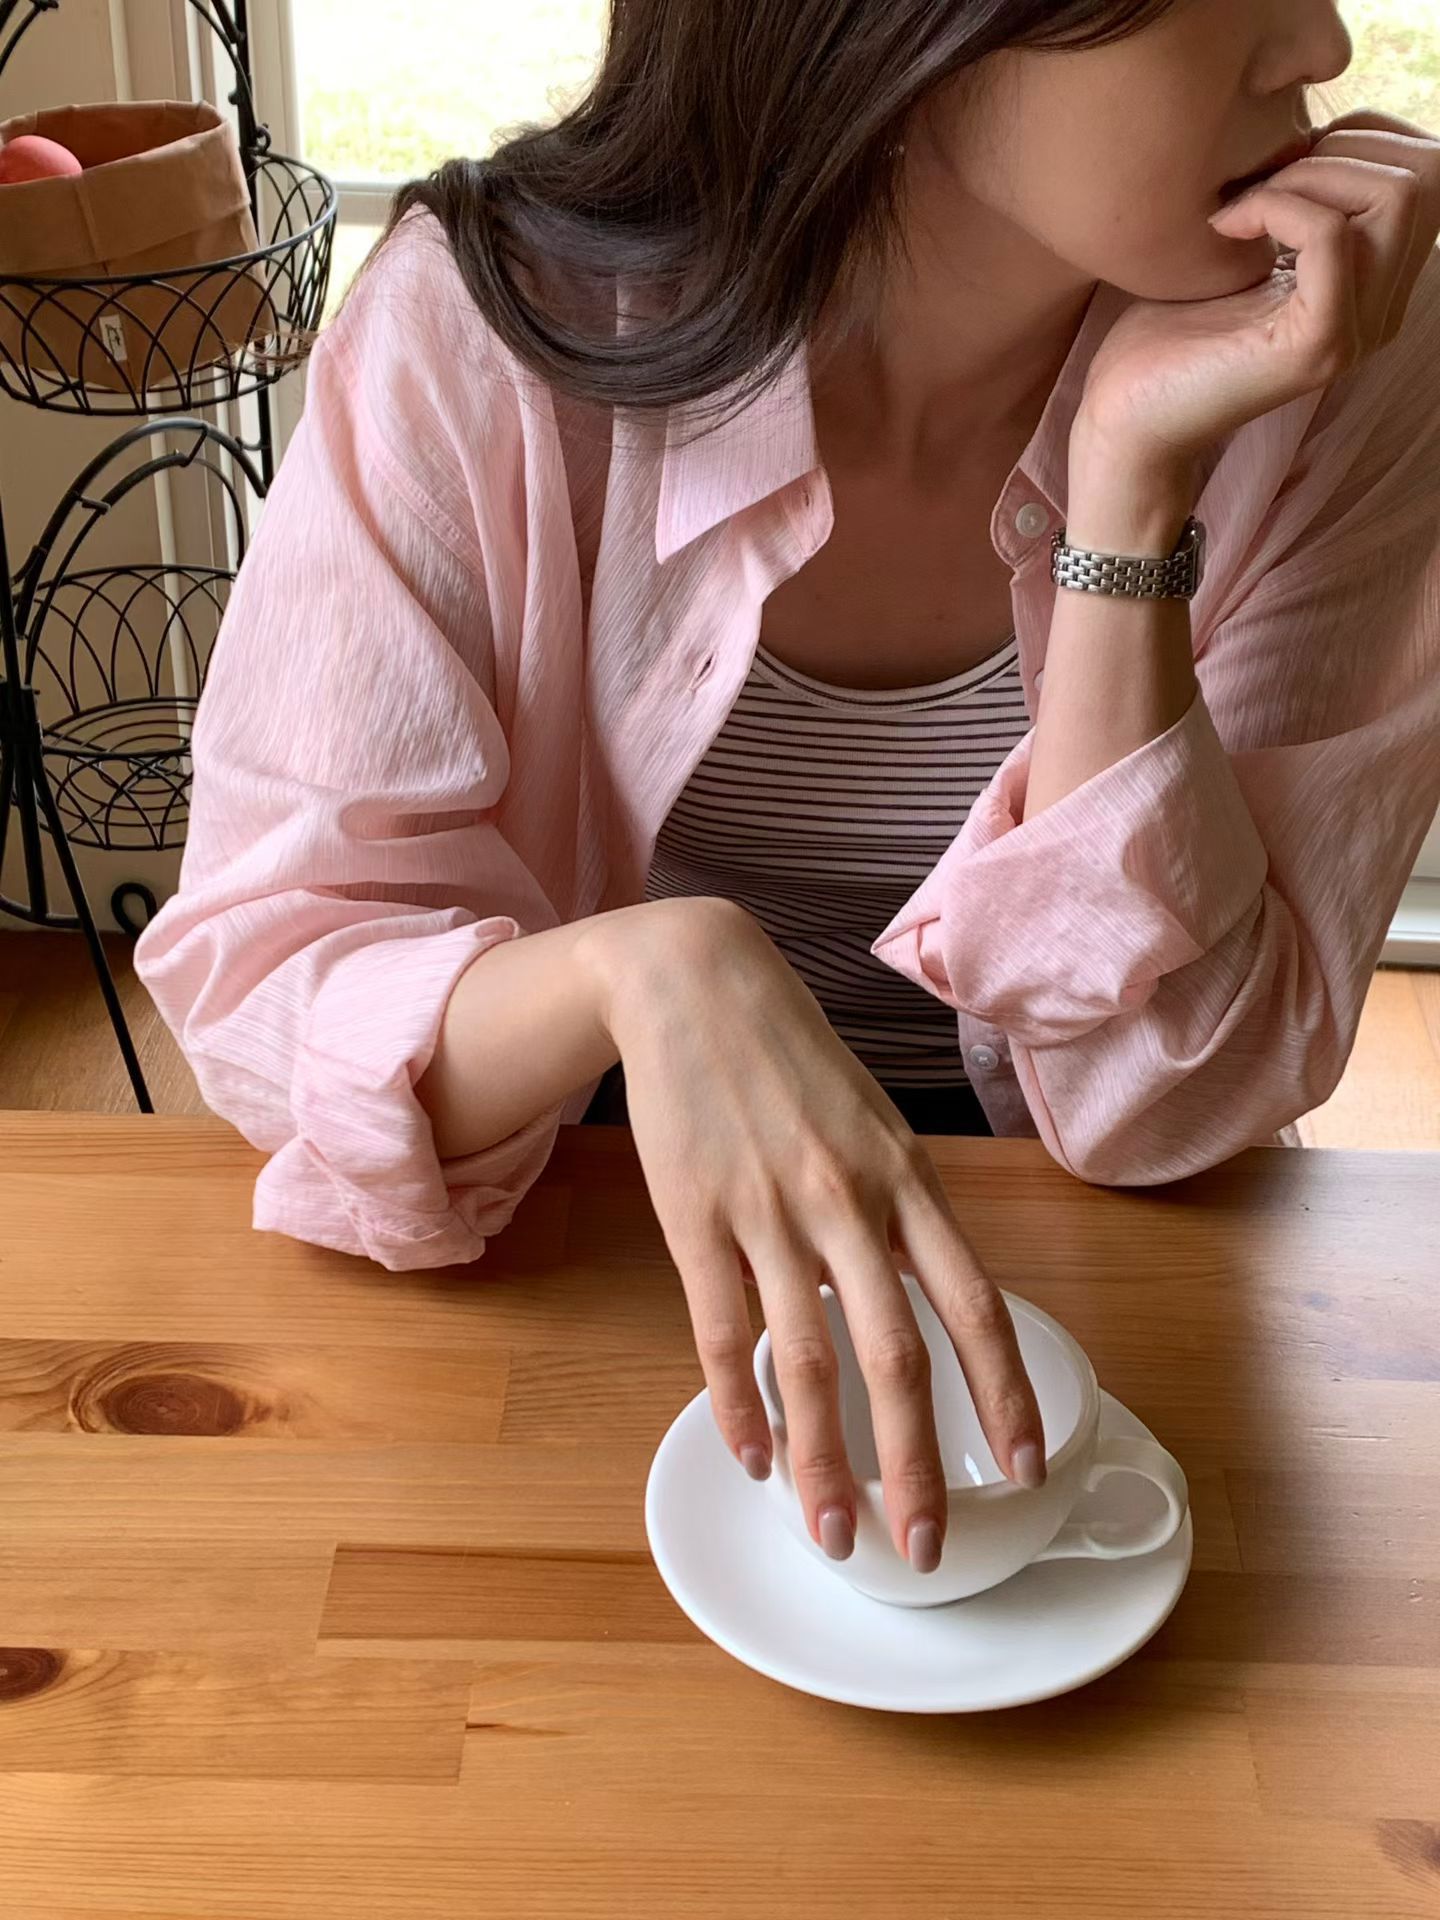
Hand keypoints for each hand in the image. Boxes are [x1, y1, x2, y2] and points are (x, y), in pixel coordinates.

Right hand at [589, 895, 1045, 1570]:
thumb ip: (901, 1209)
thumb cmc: (793, 1057)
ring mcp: (769, 1210)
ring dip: (824, 1459)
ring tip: (833, 1530)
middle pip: (899, 1353)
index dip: (1005, 1394)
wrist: (695, 981)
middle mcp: (849, 1200)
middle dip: (917, 1460)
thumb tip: (928, 1305)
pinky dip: (739, 1405)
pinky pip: (724, 1331)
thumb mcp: (873, 1122)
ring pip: (809, 1360)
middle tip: (925, 1542)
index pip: (976, 1304)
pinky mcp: (696, 1217)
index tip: (1024, 1466)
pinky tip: (753, 1456)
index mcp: (907, 1178)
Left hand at [1074, 109, 1439, 473]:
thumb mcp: (1247, 245)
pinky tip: (1223, 229)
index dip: (1361, 137)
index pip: (1426, 171)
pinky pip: (1332, 235)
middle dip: (1342, 148)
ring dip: (1310, 175)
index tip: (1281, 166)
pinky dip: (1275, 207)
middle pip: (1427, 175)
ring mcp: (1357, 331)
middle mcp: (1382, 309)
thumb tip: (1315, 126)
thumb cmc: (1168, 330)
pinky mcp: (1318, 346)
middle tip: (1262, 185)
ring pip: (1396, 196)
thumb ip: (1297, 194)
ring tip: (1243, 207)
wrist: (1126, 416)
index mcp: (1374, 282)